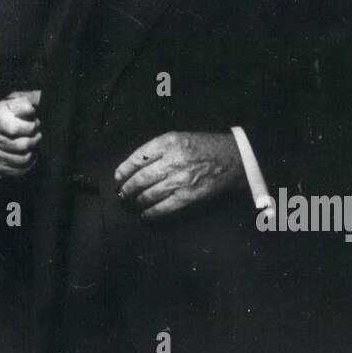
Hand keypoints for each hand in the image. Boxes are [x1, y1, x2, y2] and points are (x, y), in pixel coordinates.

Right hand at [0, 90, 41, 179]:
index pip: (14, 129)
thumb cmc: (7, 112)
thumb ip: (26, 102)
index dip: (30, 128)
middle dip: (34, 139)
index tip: (35, 123)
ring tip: (33, 142)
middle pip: (21, 146)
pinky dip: (29, 164)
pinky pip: (19, 170)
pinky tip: (29, 154)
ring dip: (32, 151)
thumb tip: (35, 105)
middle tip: (37, 133)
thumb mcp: (15, 101)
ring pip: (22, 159)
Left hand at [115, 131, 245, 219]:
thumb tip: (134, 166)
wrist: (233, 159)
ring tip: (132, 203)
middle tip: (122, 193)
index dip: (124, 170)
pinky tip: (145, 214)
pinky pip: (164, 207)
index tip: (118, 177)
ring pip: (149, 194)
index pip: (137, 158)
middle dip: (128, 188)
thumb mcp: (178, 138)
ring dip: (137, 201)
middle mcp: (172, 160)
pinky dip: (151, 212)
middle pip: (141, 178)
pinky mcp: (188, 196)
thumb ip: (157, 149)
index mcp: (168, 142)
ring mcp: (180, 179)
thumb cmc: (204, 147)